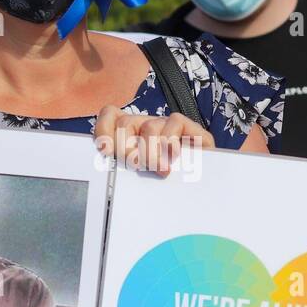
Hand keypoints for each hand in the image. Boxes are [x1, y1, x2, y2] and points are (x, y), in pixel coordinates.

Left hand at [93, 107, 214, 175]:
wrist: (202, 190)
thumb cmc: (167, 186)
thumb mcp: (138, 178)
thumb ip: (122, 169)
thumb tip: (107, 158)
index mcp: (130, 134)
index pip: (110, 115)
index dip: (104, 129)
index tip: (106, 150)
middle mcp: (145, 125)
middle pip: (125, 123)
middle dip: (127, 149)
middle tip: (138, 167)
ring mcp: (165, 124)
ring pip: (149, 127)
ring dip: (152, 152)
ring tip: (161, 170)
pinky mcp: (187, 127)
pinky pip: (174, 123)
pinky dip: (171, 141)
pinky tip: (175, 156)